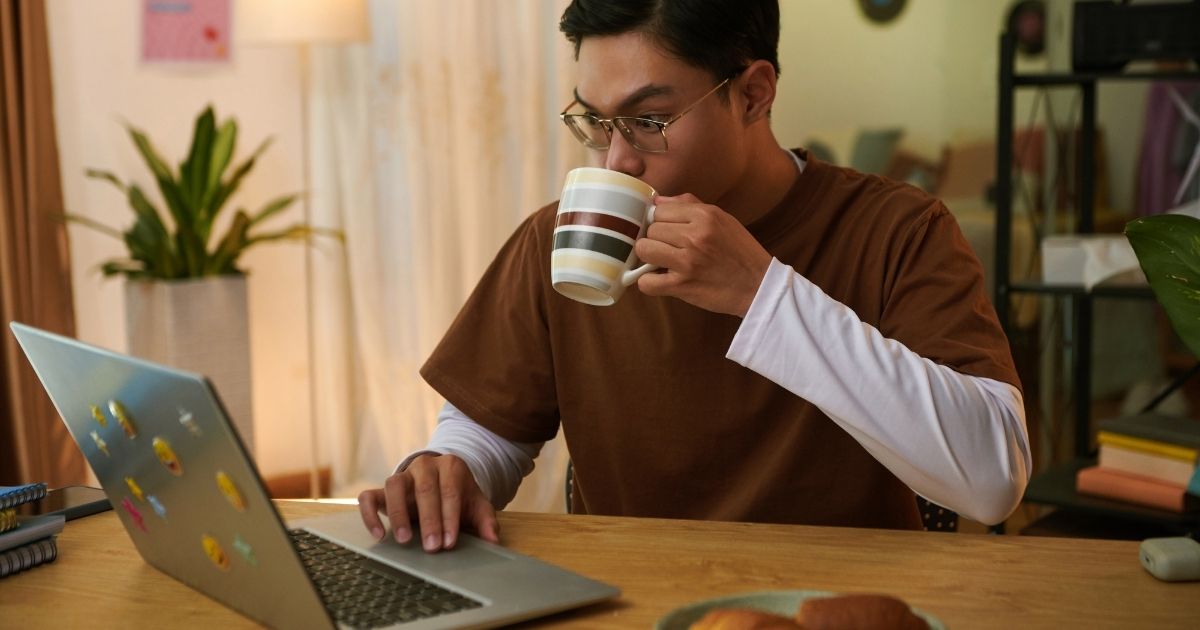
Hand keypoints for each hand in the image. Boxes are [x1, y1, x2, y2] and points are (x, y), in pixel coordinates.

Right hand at [357, 453, 498, 552]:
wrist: (441, 480)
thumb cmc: (459, 496)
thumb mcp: (476, 505)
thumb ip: (486, 521)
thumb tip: (493, 540)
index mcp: (450, 466)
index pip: (450, 491)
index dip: (450, 517)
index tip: (450, 542)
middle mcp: (424, 466)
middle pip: (425, 489)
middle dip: (429, 520)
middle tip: (432, 546)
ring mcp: (402, 475)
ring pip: (394, 486)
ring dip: (398, 513)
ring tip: (404, 540)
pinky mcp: (382, 489)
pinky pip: (369, 496)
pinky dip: (370, 514)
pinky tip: (379, 534)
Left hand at [634, 194, 772, 316]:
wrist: (759, 286)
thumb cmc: (741, 252)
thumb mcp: (723, 220)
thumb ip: (690, 206)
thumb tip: (658, 200)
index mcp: (705, 215)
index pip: (659, 210)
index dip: (659, 221)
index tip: (666, 232)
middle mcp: (695, 235)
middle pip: (651, 230)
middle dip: (656, 240)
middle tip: (669, 250)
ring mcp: (688, 261)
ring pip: (644, 250)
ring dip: (650, 259)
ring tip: (663, 263)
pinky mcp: (683, 285)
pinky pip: (646, 282)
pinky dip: (648, 283)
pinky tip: (661, 281)